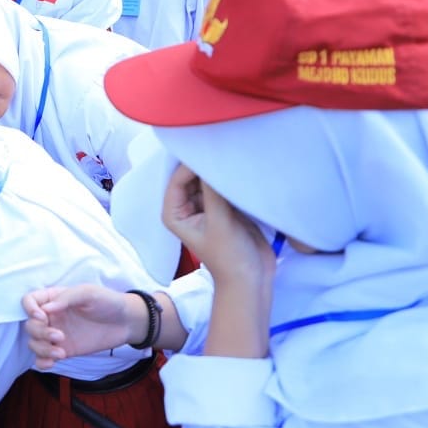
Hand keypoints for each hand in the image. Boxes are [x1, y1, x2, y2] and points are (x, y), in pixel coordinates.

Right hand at [22, 285, 142, 369]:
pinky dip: (42, 362)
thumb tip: (46, 308)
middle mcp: (51, 316)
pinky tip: (53, 362)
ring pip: (34, 343)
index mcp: (54, 299)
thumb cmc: (108, 302)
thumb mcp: (89, 293)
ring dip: (42, 349)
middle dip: (40, 333)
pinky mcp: (63, 350)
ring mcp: (56, 334)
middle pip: (30, 325)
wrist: (126, 323)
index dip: (29, 309)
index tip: (43, 317)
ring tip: (61, 352)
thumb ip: (67, 298)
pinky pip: (43, 358)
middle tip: (60, 336)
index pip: (29, 301)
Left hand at [161, 164, 275, 285]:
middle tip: (222, 148)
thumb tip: (210, 161)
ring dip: (217, 171)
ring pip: (207, 181)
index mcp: (174, 212)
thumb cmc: (230, 256)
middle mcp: (186, 207)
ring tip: (232, 155)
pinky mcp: (223, 207)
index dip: (190, 166)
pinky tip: (240, 167)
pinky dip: (228, 178)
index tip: (210, 153)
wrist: (253, 278)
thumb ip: (213, 192)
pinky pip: (222, 186)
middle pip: (191, 178)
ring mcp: (205, 207)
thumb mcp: (219, 222)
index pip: (177, 180)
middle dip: (203, 165)